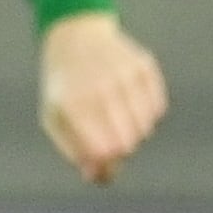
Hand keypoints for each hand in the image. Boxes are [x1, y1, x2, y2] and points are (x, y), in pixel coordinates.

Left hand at [40, 12, 165, 183]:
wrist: (76, 36)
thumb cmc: (64, 85)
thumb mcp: (54, 116)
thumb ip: (74, 150)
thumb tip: (98, 177)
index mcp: (73, 104)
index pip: (104, 151)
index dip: (105, 163)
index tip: (101, 160)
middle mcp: (100, 89)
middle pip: (126, 144)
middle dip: (119, 148)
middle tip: (105, 135)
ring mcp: (125, 76)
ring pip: (145, 129)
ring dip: (133, 130)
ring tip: (113, 114)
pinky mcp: (144, 68)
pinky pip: (158, 109)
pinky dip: (146, 113)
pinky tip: (127, 99)